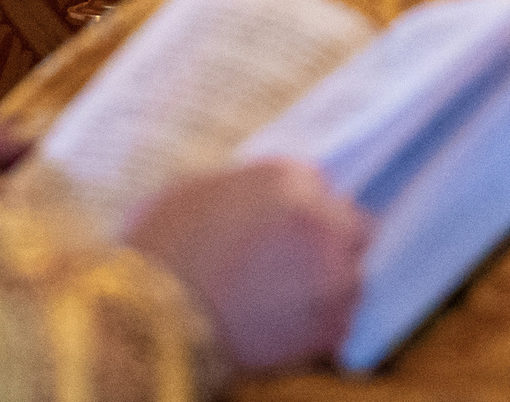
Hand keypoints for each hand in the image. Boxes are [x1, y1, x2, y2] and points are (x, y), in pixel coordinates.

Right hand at [123, 158, 367, 374]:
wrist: (158, 316)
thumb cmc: (166, 248)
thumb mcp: (201, 190)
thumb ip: (252, 187)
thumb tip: (266, 199)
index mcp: (291, 181)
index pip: (320, 185)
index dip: (301, 207)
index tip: (284, 225)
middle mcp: (324, 224)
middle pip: (352, 228)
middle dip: (328, 242)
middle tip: (289, 261)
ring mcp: (334, 279)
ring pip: (349, 277)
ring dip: (324, 284)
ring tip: (278, 298)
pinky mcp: (331, 328)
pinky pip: (338, 321)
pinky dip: (316, 324)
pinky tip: (278, 324)